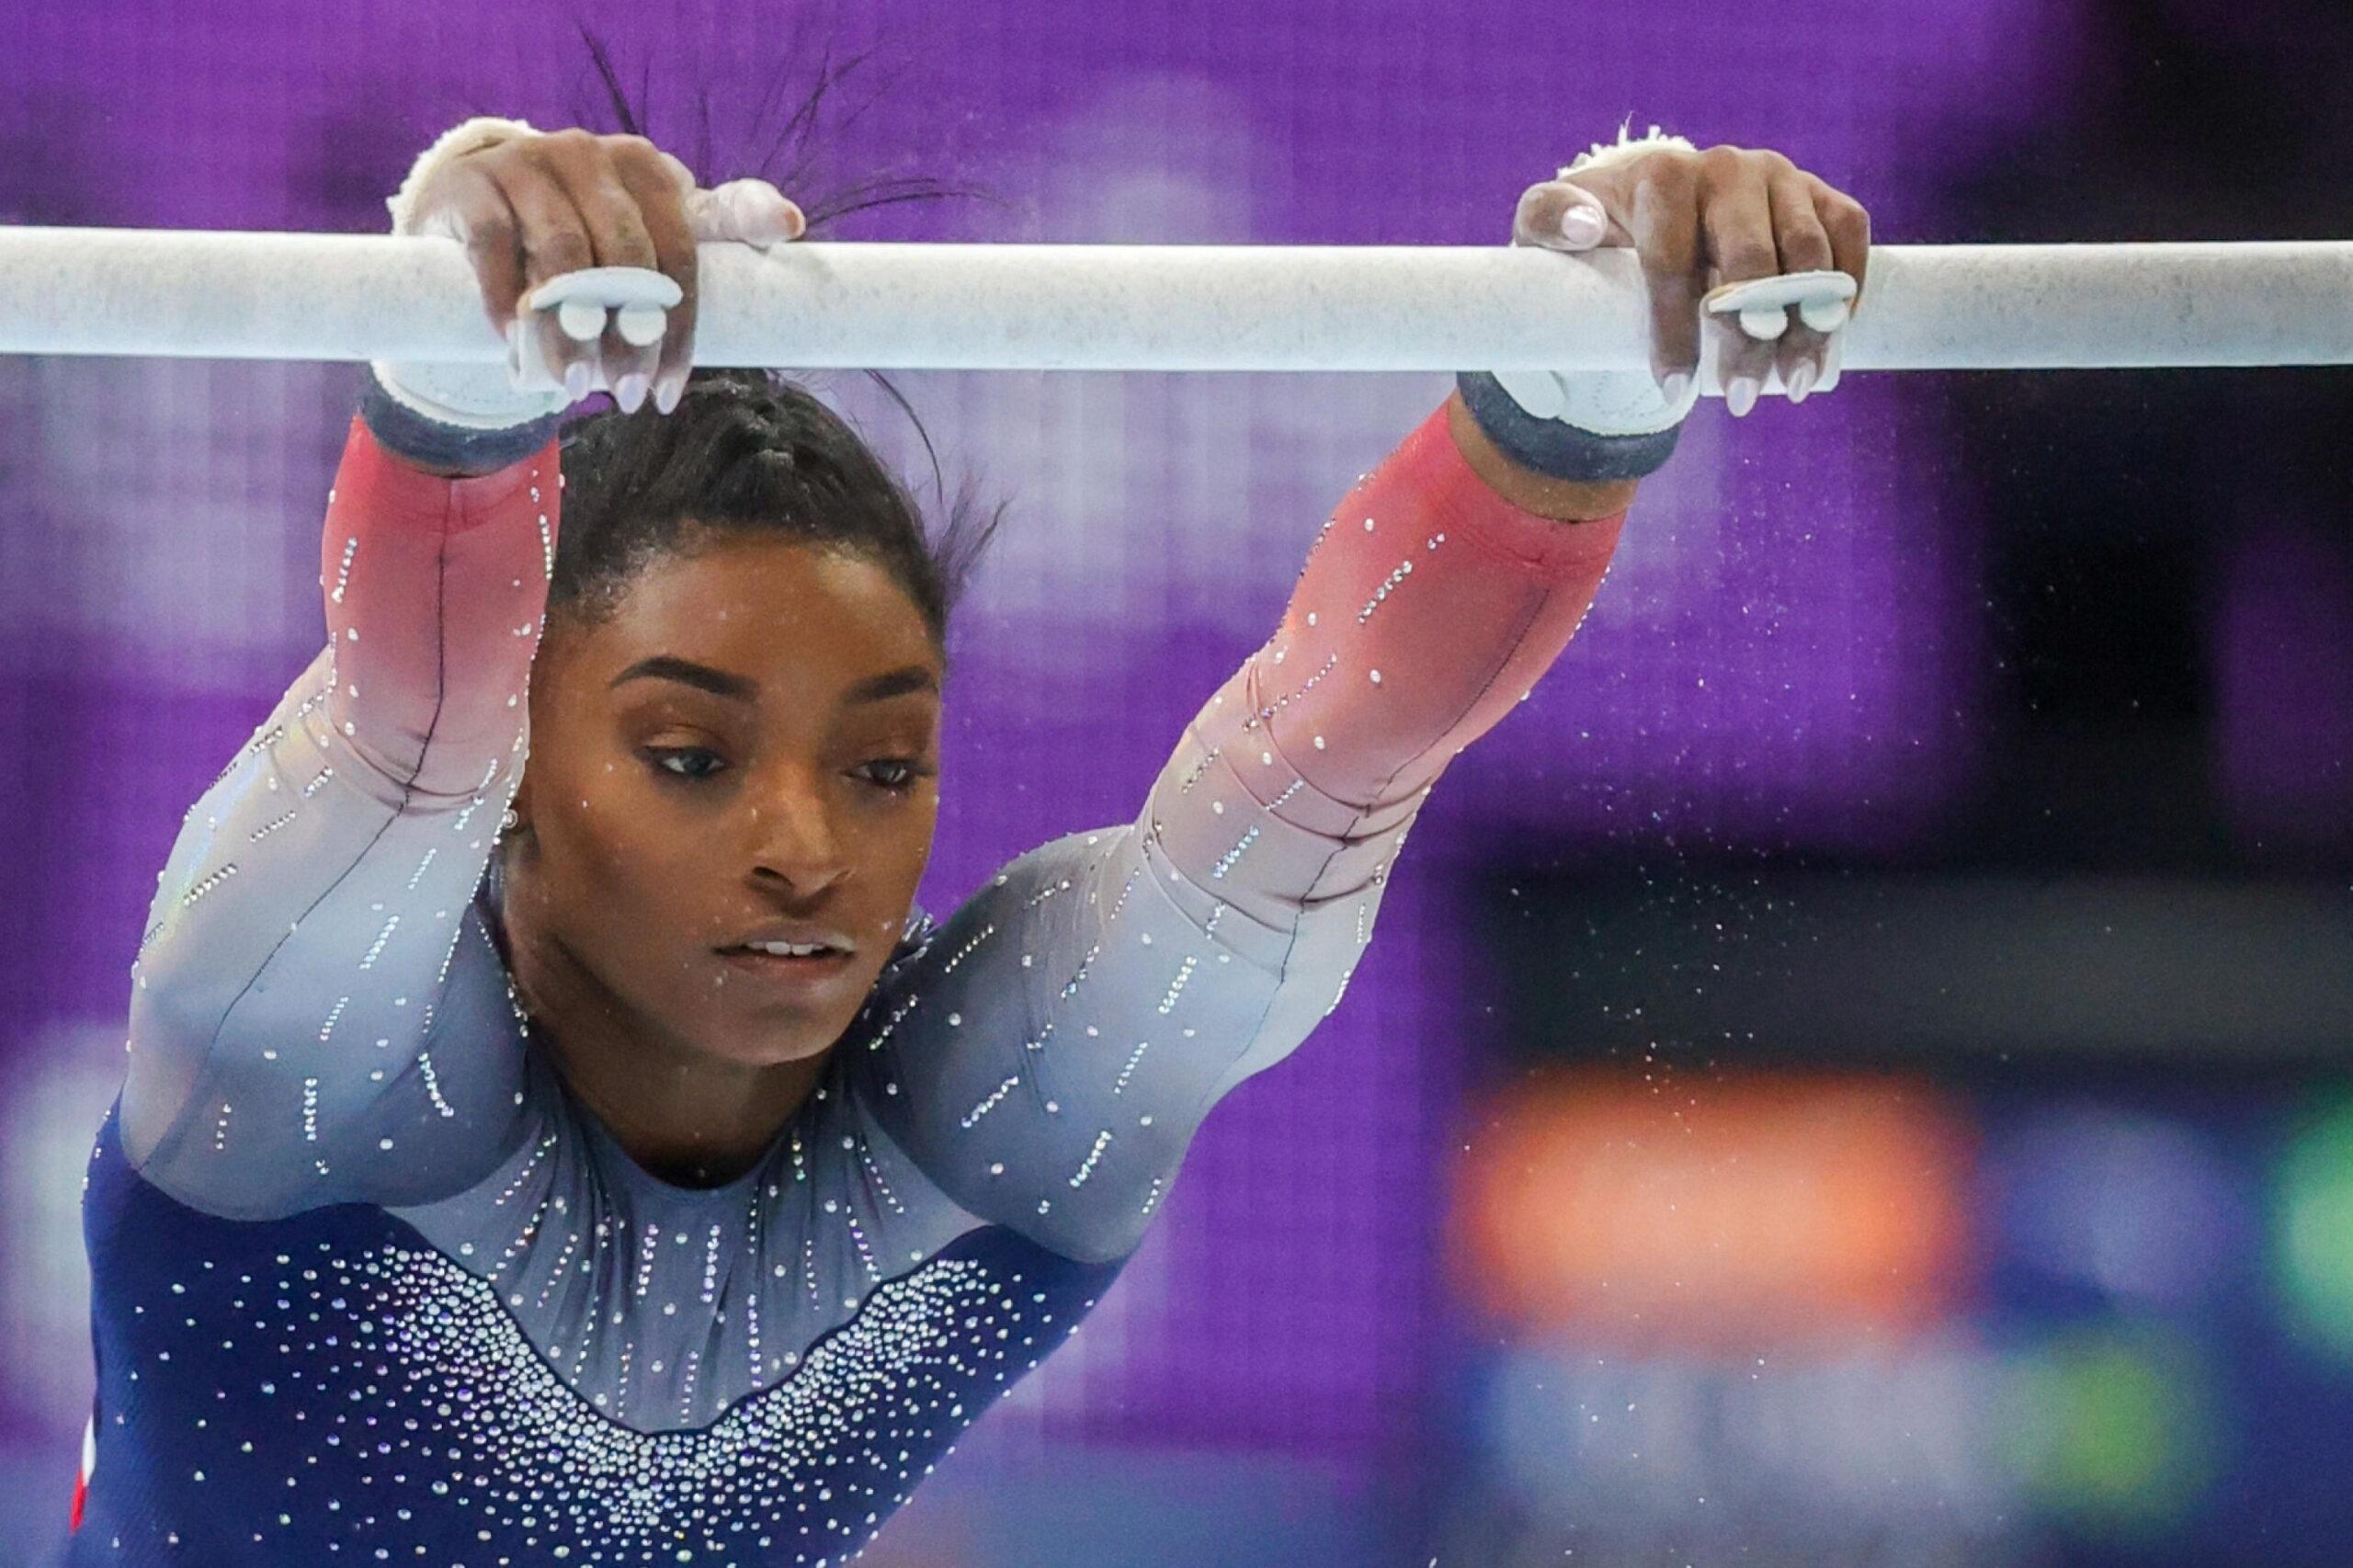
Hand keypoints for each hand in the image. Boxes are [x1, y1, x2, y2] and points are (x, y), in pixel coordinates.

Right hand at [381, 118, 804, 421]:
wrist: (481, 207)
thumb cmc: (589, 231)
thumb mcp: (653, 229)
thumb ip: (718, 228)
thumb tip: (793, 225)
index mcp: (650, 169)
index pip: (686, 246)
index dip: (683, 325)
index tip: (671, 390)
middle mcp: (593, 155)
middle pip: (628, 259)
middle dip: (631, 339)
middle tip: (626, 398)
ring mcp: (530, 164)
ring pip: (563, 258)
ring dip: (572, 333)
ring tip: (577, 387)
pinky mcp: (472, 186)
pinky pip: (497, 252)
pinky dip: (511, 308)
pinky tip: (519, 353)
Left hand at [1511, 132, 1871, 416]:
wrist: (1651, 206)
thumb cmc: (1599, 232)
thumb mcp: (1551, 225)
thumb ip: (1548, 220)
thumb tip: (1588, 229)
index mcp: (1663, 177)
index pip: (1672, 261)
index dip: (1675, 331)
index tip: (1674, 389)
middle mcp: (1726, 168)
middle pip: (1747, 261)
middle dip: (1748, 337)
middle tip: (1742, 397)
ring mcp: (1778, 177)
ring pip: (1806, 253)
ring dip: (1807, 325)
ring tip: (1794, 384)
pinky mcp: (1816, 191)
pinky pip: (1848, 232)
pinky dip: (1847, 283)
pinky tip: (1833, 335)